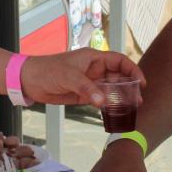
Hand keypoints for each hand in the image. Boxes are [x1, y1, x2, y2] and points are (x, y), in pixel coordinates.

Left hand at [21, 49, 143, 106]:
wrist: (30, 80)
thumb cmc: (48, 70)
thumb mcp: (69, 76)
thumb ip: (87, 88)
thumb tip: (103, 102)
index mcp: (94, 58)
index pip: (119, 61)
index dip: (132, 70)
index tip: (141, 82)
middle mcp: (95, 69)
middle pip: (118, 77)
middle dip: (129, 87)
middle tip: (137, 101)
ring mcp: (90, 82)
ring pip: (111, 89)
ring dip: (120, 98)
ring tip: (130, 108)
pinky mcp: (83, 94)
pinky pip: (100, 99)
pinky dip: (108, 105)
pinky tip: (114, 112)